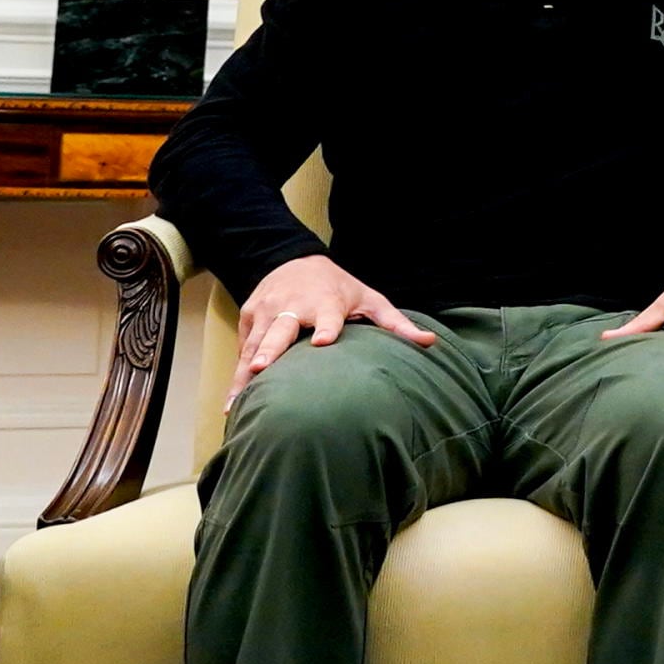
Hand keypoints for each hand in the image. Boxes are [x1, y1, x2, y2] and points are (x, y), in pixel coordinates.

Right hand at [235, 256, 439, 390]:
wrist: (294, 260)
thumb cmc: (339, 288)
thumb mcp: (369, 299)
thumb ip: (395, 324)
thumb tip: (430, 342)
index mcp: (327, 302)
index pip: (329, 316)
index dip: (328, 327)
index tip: (324, 342)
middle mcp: (294, 306)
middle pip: (281, 329)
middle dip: (271, 349)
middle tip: (261, 369)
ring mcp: (268, 311)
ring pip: (255, 344)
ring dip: (245, 373)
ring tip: (237, 403)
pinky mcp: (249, 316)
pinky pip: (242, 348)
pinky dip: (236, 374)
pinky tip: (232, 401)